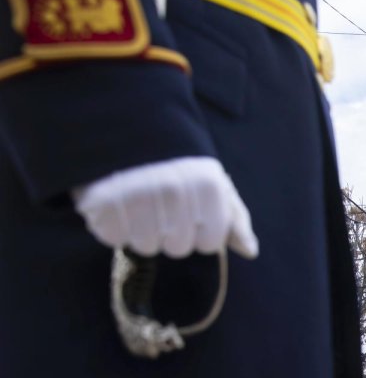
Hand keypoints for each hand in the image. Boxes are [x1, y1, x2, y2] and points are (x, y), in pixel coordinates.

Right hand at [73, 156, 257, 258]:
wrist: (122, 125)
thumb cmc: (175, 162)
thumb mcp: (213, 182)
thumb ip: (234, 218)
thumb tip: (250, 251)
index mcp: (208, 187)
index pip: (210, 244)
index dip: (199, 232)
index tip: (189, 210)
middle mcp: (175, 192)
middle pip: (178, 248)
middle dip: (171, 233)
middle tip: (159, 203)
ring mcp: (137, 197)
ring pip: (147, 247)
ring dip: (141, 231)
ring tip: (137, 201)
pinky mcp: (103, 203)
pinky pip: (115, 238)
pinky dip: (114, 226)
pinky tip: (116, 203)